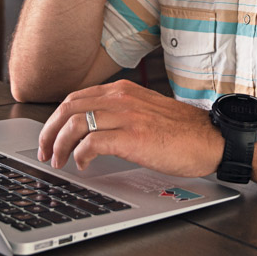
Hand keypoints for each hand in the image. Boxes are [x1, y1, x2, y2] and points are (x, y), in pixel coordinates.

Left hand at [37, 79, 223, 177]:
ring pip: (75, 123)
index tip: (49, 135)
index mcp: (123, 90)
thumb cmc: (183, 131)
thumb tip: (93, 128)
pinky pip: (92, 142)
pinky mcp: (134, 137)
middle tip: (45, 150)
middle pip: (69, 107)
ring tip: (58, 160)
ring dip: (59, 144)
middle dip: (49, 131)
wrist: (211, 139)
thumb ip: (120, 112)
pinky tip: (82, 164)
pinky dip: (80, 154)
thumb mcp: (146, 110)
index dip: (56, 118)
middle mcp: (122, 98)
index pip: (76, 97)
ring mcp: (127, 116)